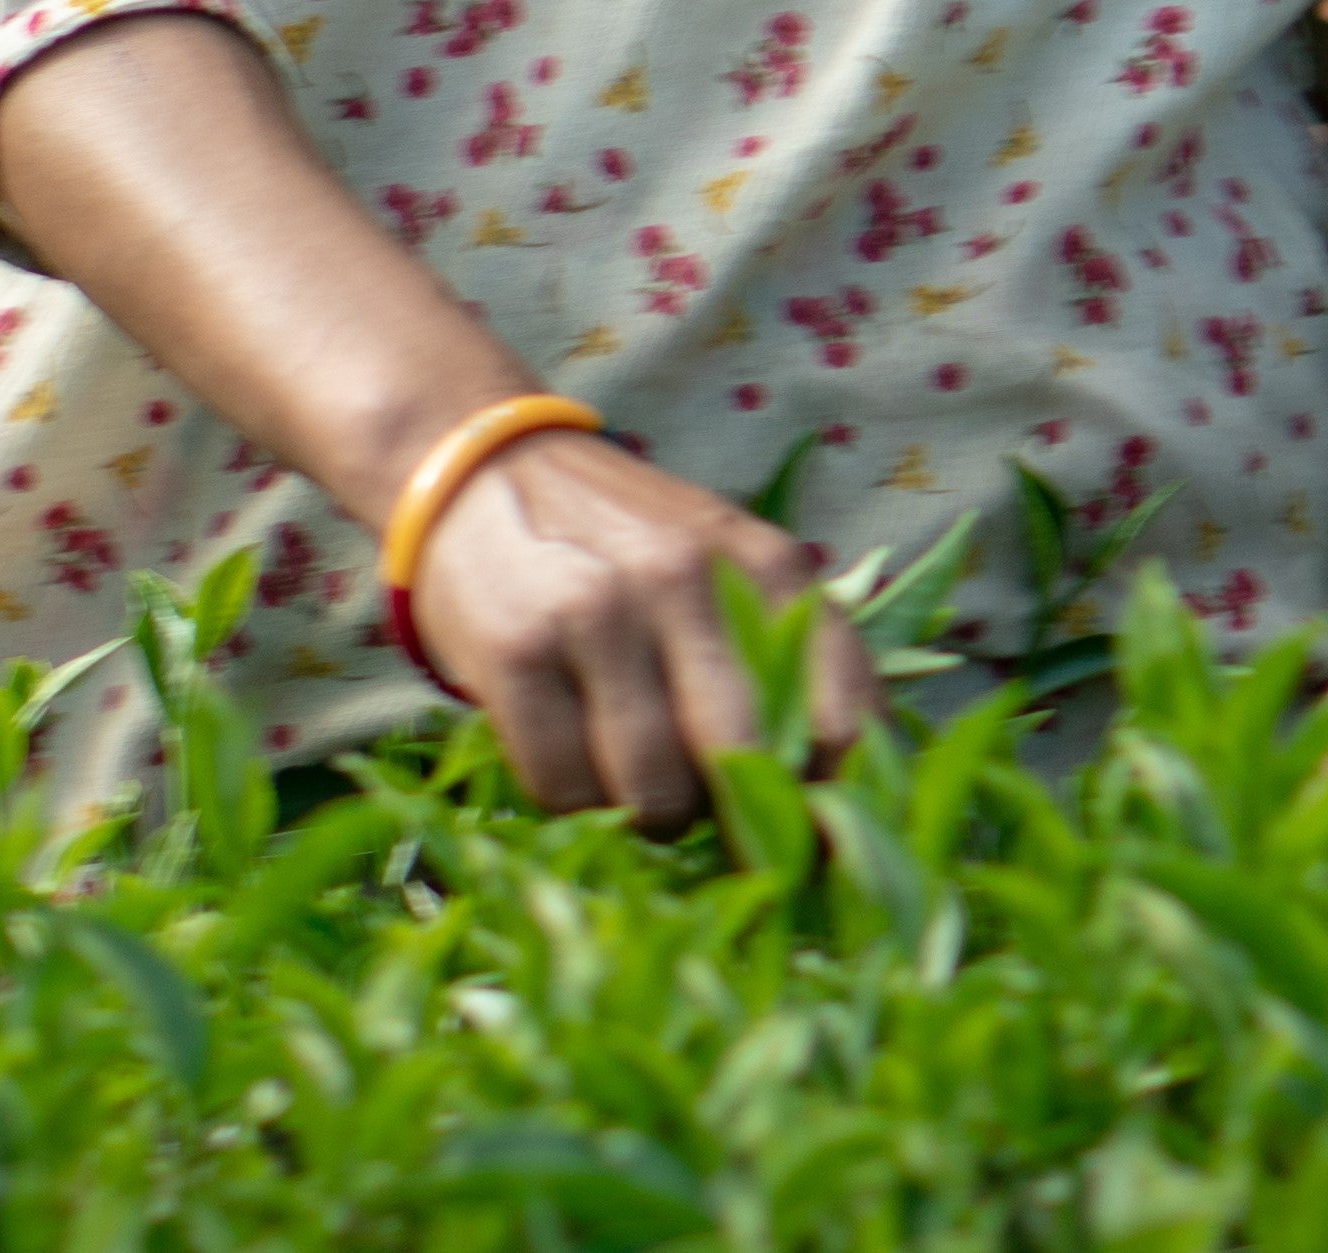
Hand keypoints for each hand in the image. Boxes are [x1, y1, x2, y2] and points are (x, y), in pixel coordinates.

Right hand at [404, 430, 881, 829]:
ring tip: (639, 778)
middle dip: (739, 828)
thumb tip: (844, 811)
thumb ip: (788, 663)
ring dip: (651, 815)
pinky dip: (573, 801)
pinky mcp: (519, 651)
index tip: (826, 854)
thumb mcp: (729, 572)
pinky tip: (573, 757)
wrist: (483, 474)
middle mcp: (687, 580)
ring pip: (653, 794)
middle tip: (725, 839)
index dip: (840, 809)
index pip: (842, 719)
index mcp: (766, 566)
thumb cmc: (630, 548)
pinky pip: (566, 789)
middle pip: (746, 766)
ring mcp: (598, 612)